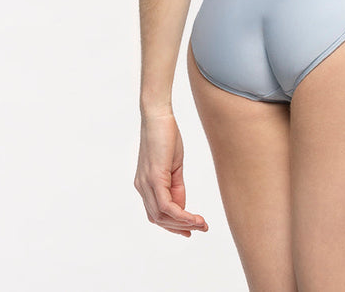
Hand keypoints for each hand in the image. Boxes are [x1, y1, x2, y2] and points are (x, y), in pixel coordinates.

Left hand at [134, 109, 208, 236]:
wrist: (158, 115)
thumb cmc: (166, 135)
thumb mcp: (173, 165)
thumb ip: (176, 186)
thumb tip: (181, 206)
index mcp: (145, 184)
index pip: (157, 213)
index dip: (173, 225)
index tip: (190, 230)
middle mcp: (142, 187)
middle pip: (158, 218)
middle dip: (180, 227)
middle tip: (200, 229)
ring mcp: (146, 184)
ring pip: (162, 216)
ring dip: (183, 223)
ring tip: (201, 225)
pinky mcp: (154, 178)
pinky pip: (166, 205)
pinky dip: (181, 214)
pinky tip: (193, 218)